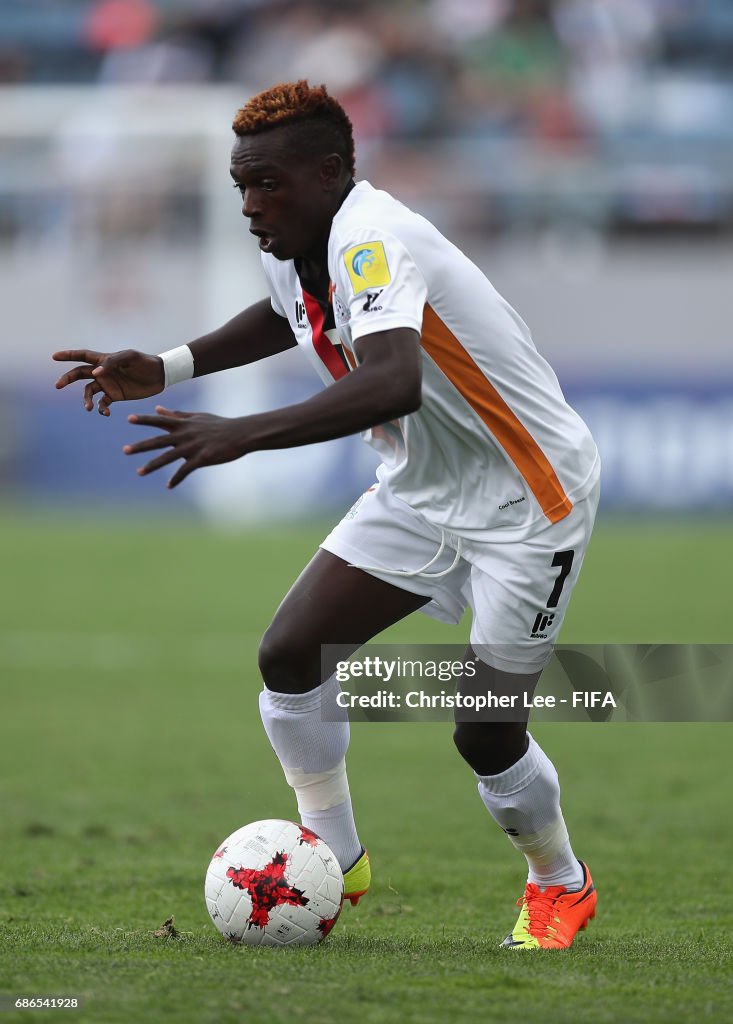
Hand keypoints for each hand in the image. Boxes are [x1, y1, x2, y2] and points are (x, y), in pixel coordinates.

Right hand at [53, 348, 164, 415]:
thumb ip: (112, 363)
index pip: (82, 355)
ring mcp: (108, 384)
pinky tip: (105, 413)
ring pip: (89, 392)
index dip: (68, 355)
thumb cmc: (145, 362)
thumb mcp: (130, 358)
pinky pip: (103, 403)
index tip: (54, 356)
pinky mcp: (115, 396)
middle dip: (67, 379)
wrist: (160, 376)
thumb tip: (95, 373)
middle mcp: (103, 372)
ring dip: (86, 400)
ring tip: (89, 408)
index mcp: (104, 359)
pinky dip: (101, 409)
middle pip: (79, 374)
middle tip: (58, 385)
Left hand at [123, 406, 247, 488]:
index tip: (129, 419)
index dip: (145, 419)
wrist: (240, 434)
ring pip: (168, 457)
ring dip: (152, 465)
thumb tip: (157, 408)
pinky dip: (176, 479)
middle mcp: (185, 434)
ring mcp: (193, 447)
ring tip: (139, 472)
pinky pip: (185, 471)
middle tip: (125, 450)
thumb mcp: (197, 417)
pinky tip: (168, 486)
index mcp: (184, 424)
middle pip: (158, 440)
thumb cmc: (219, 425)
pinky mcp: (202, 458)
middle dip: (141, 446)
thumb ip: (176, 414)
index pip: (160, 420)